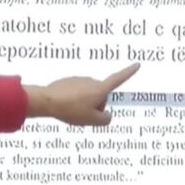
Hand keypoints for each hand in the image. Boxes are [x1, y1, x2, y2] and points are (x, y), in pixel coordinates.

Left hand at [23, 63, 139, 125]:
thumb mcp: (92, 120)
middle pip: (101, 97)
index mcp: (100, 89)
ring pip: (88, 97)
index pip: (118, 79)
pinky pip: (76, 94)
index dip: (129, 72)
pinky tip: (64, 107)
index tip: (137, 64)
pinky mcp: (68, 82)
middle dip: (96, 107)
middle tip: (83, 116)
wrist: (46, 100)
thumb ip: (105, 120)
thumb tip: (107, 116)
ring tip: (71, 112)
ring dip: (84, 105)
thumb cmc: (71, 110)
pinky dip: (73, 101)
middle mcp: (91, 81)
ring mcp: (79, 80)